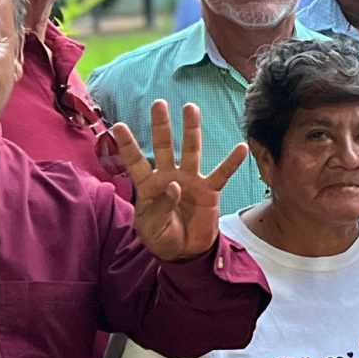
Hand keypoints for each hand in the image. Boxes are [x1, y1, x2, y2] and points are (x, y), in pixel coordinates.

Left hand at [112, 100, 249, 262]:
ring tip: (191, 108)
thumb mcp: (153, 227)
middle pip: (164, 146)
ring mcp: (190, 181)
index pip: (136, 161)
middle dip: (161, 126)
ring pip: (191, 151)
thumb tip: (174, 186)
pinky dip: (232, 162)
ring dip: (191, 130)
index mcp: (149, 185)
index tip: (117, 126)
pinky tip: (241, 147)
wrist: (186, 253)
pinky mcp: (209, 191)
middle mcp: (169, 177)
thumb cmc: (163, 239)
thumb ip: (161, 207)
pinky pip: (222, 174)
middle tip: (159, 104)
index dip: (128, 145)